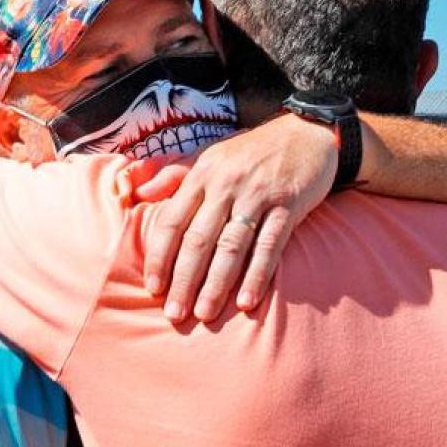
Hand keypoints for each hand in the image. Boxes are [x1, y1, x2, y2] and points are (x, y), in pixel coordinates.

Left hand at [136, 114, 337, 322]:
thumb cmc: (252, 151)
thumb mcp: (210, 155)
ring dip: (217, 284)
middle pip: (199, 239)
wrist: (307, 132)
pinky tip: (246, 302)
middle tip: (174, 314)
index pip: (172, 220)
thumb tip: (138, 193)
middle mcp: (227, 184)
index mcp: (203, 174)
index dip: (160, 257)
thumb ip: (174, 174)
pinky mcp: (288, 205)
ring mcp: (258, 195)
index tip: (153, 287)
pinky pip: (269, 246)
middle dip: (184, 280)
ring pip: (231, 246)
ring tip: (205, 314)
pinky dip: (257, 275)